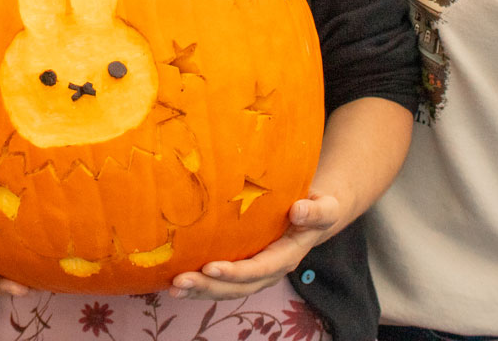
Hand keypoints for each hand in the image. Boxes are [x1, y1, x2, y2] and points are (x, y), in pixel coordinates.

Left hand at [166, 194, 340, 300]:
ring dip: (199, 290)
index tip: (210, 267)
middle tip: (179, 283)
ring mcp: (255, 271)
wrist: (312, 213)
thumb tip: (298, 210)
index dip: (235, 272)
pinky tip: (176, 279)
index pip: (258, 269)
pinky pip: (221, 279)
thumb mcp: (326, 207)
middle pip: (237, 286)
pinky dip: (200, 282)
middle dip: (207, 287)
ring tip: (172, 287)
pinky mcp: (243, 264)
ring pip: (226, 288)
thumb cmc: (315, 207)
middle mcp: (269, 270)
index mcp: (286, 257)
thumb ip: (316, 211)